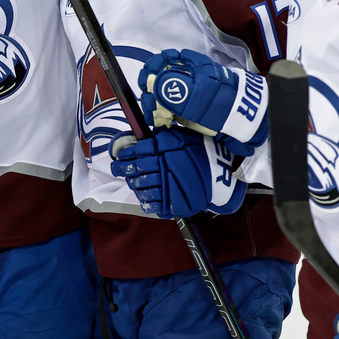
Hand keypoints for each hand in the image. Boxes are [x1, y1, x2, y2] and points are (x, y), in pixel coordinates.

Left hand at [109, 127, 243, 218]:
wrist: (221, 176)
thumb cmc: (202, 152)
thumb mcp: (182, 136)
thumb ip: (163, 136)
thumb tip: (143, 135)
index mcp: (164, 150)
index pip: (136, 152)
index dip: (124, 155)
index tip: (119, 157)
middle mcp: (163, 167)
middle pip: (136, 170)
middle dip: (124, 170)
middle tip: (117, 170)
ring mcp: (167, 186)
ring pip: (142, 187)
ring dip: (134, 185)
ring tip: (132, 183)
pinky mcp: (172, 202)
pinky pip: (152, 203)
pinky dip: (145, 201)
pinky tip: (144, 197)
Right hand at [138, 49, 267, 154]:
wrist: (245, 123)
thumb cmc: (224, 104)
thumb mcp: (198, 94)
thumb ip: (174, 88)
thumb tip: (153, 83)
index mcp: (192, 65)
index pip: (165, 58)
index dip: (153, 68)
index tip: (147, 81)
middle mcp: (187, 77)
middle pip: (159, 78)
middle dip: (151, 92)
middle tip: (152, 106)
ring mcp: (186, 94)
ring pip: (160, 95)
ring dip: (153, 106)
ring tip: (157, 118)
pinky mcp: (186, 110)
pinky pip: (166, 109)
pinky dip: (160, 116)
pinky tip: (161, 123)